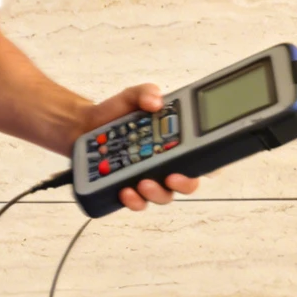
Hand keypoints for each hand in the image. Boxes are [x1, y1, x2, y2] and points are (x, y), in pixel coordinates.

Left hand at [76, 83, 199, 212]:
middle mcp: (166, 163)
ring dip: (157, 193)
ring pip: (163, 196)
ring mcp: (148, 178)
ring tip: (143, 183)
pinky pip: (137, 202)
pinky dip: (134, 201)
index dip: (211, 164)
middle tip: (172, 177)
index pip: (201, 156)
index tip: (207, 165)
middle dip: (184, 183)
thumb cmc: (116, 113)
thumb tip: (155, 101)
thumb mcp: (132, 97)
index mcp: (175, 142)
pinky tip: (125, 191)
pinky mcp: (128, 189)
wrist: (84, 126)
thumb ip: (146, 93)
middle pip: (188, 182)